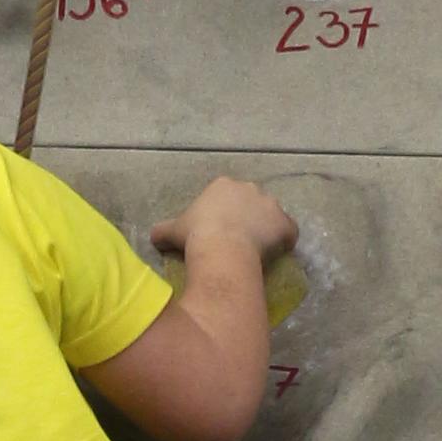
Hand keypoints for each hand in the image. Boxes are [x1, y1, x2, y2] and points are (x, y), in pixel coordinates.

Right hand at [150, 176, 299, 268]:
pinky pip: (288, 232)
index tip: (219, 231)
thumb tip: (153, 236)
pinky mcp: (285, 223)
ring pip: (270, 216)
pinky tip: (275, 255)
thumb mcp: (171, 231)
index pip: (227, 196)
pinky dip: (284, 242)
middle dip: (246, 218)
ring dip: (266, 229)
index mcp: (223, 185)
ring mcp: (271, 205)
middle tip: (236, 242)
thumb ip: (163, 230)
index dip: (224, 214)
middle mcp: (249, 188)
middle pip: (250, 203)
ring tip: (255, 251)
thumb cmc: (195, 236)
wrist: (221, 249)